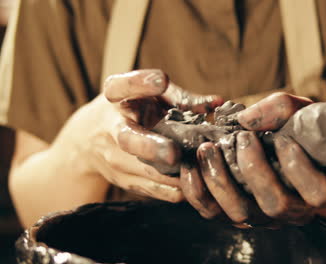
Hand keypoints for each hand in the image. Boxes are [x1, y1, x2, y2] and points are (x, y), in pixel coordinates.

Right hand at [56, 69, 222, 201]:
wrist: (88, 141)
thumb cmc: (131, 109)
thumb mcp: (148, 95)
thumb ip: (182, 98)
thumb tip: (218, 103)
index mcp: (115, 98)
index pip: (121, 86)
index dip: (140, 82)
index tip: (161, 79)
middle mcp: (110, 129)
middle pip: (128, 140)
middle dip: (151, 147)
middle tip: (174, 153)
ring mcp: (114, 158)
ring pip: (144, 170)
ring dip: (172, 173)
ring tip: (198, 168)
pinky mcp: (124, 180)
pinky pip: (152, 189)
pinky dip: (175, 189)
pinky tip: (195, 182)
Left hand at [179, 92, 325, 224]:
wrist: (273, 143)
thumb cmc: (294, 130)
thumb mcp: (298, 113)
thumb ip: (282, 110)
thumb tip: (245, 120)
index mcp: (317, 188)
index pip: (318, 192)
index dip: (300, 169)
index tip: (284, 140)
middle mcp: (291, 209)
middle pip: (275, 205)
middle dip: (255, 170)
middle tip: (243, 138)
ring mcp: (260, 216)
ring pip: (240, 214)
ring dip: (221, 180)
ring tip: (208, 149)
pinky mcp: (231, 213)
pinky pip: (212, 212)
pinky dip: (197, 191)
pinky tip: (191, 166)